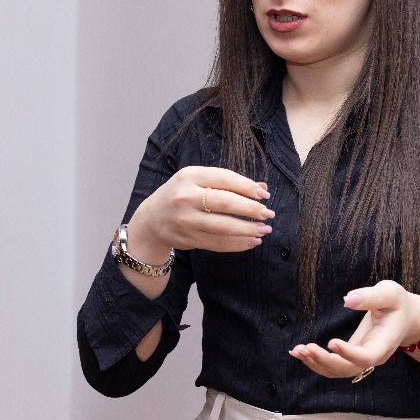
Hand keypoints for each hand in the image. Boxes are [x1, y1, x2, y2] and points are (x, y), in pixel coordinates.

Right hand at [126, 166, 272, 259]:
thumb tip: (262, 188)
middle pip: (225, 203)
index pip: (224, 178)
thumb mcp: (198, 180)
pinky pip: (218, 243)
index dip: (247, 187)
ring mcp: (185, 220)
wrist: (151, 220)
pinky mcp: (188, 239)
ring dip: (247, 229)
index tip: (264, 195)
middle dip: (250, 209)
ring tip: (264, 229)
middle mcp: (185, 197)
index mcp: (189, 176)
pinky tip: (252, 241)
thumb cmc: (181, 194)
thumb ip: (228, 182)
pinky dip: (238, 244)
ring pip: (223, 227)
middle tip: (268, 214)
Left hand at [289, 280, 419, 377]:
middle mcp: (373, 357)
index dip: (349, 353)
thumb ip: (371, 296)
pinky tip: (298, 352)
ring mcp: (361, 360)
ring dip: (316, 363)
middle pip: (348, 369)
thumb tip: (347, 300)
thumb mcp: (390, 293)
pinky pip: (333, 366)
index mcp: (385, 343)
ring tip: (297, 350)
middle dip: (325, 361)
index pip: (367, 356)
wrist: (404, 316)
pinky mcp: (351, 356)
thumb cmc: (397, 303)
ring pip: (337, 372)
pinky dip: (314, 361)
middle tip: (305, 347)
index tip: (331, 341)